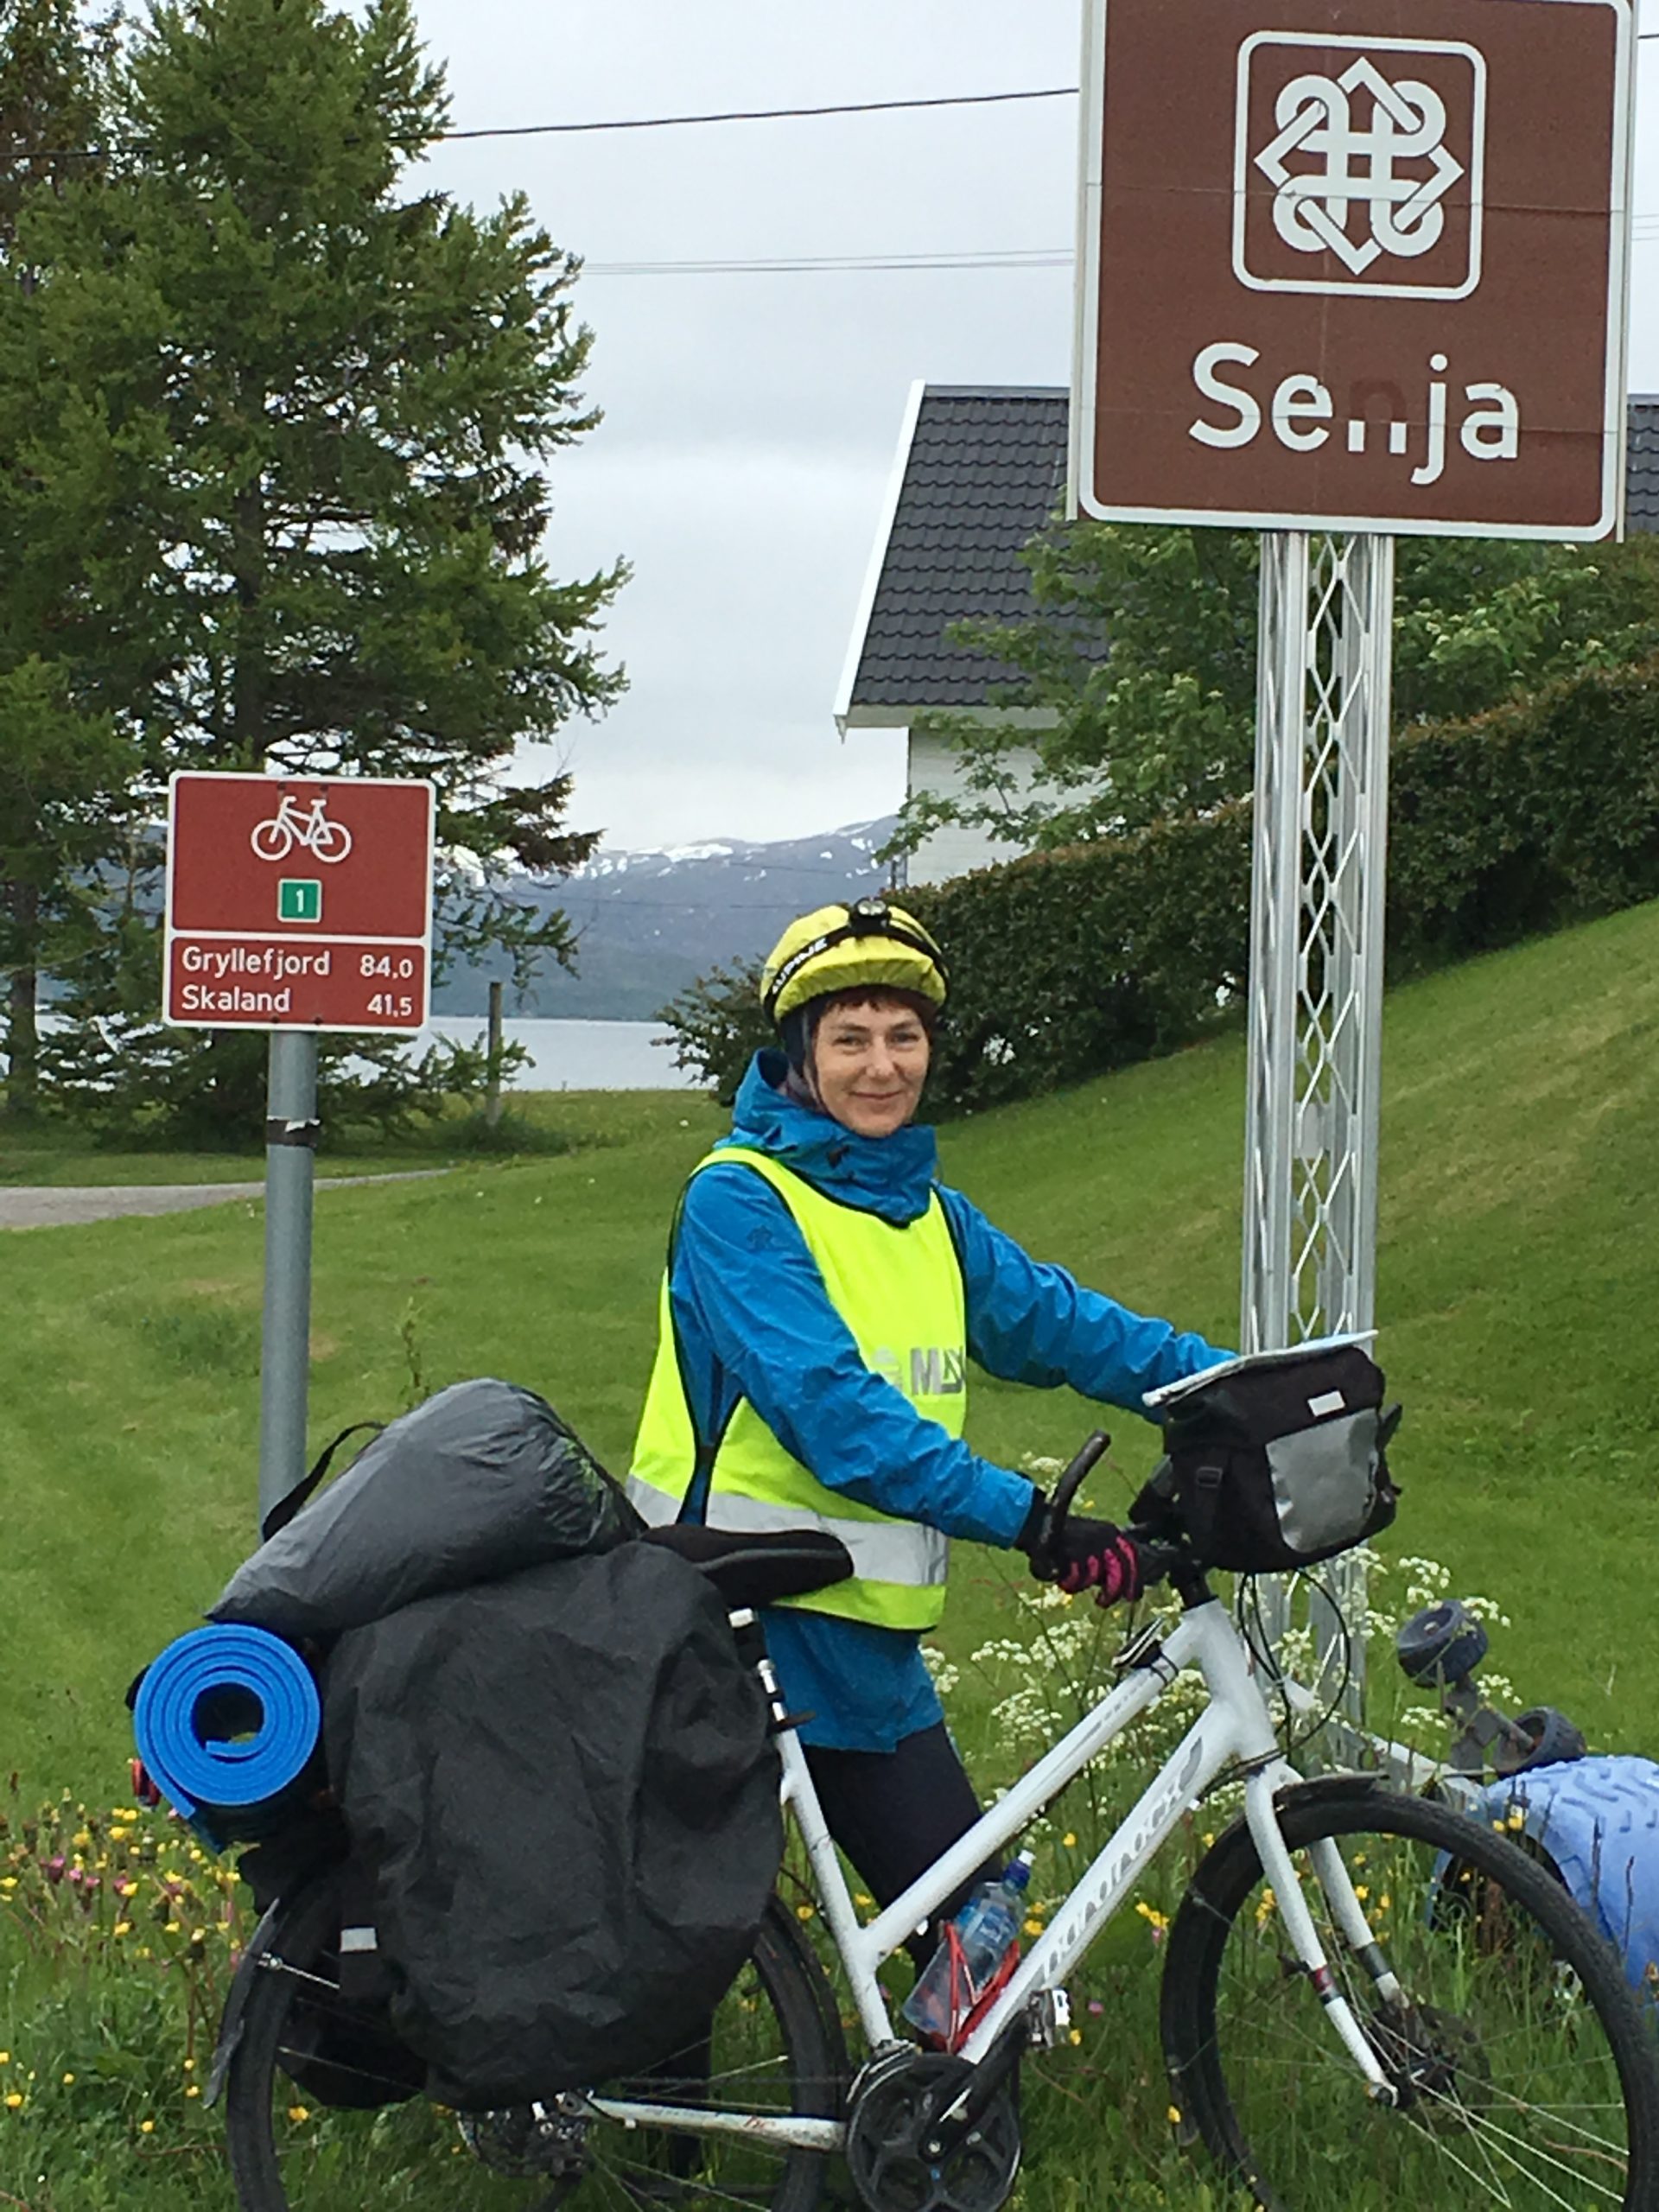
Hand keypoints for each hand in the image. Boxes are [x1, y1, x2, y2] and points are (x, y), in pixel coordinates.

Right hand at [1017, 1491, 1143, 1605]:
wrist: (1037, 1523)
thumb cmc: (1064, 1539)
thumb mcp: (1091, 1544)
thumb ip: (1106, 1560)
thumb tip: (1122, 1587)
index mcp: (1111, 1532)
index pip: (1133, 1557)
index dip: (1135, 1580)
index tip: (1132, 1596)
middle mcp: (1103, 1536)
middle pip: (1119, 1570)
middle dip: (1113, 1591)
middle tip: (1103, 1602)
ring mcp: (1088, 1543)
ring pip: (1095, 1576)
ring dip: (1083, 1583)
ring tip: (1075, 1583)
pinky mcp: (1072, 1552)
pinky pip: (1077, 1577)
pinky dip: (1070, 1581)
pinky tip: (1063, 1576)